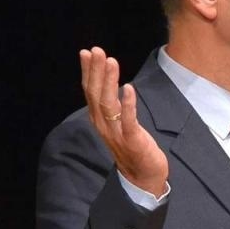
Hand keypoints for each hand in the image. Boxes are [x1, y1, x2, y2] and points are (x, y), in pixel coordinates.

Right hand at [80, 46, 167, 195]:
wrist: (142, 178)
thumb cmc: (132, 147)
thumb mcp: (118, 124)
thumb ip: (112, 106)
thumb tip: (109, 84)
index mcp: (99, 119)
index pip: (90, 91)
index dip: (88, 71)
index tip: (87, 52)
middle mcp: (103, 124)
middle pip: (96, 93)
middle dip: (96, 70)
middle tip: (97, 50)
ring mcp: (116, 133)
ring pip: (108, 103)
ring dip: (109, 81)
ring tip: (111, 62)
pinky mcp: (132, 140)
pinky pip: (128, 120)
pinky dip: (128, 103)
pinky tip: (129, 88)